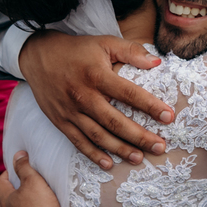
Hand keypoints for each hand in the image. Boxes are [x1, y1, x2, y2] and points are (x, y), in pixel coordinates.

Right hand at [20, 32, 173, 168]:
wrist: (37, 56)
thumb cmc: (76, 50)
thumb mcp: (104, 43)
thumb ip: (131, 51)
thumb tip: (157, 62)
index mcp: (97, 76)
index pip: (128, 94)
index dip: (150, 106)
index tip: (168, 117)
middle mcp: (83, 96)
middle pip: (115, 121)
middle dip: (140, 136)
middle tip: (160, 146)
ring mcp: (71, 111)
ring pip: (98, 136)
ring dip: (120, 149)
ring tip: (139, 158)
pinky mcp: (61, 121)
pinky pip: (79, 142)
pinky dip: (93, 155)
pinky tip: (109, 163)